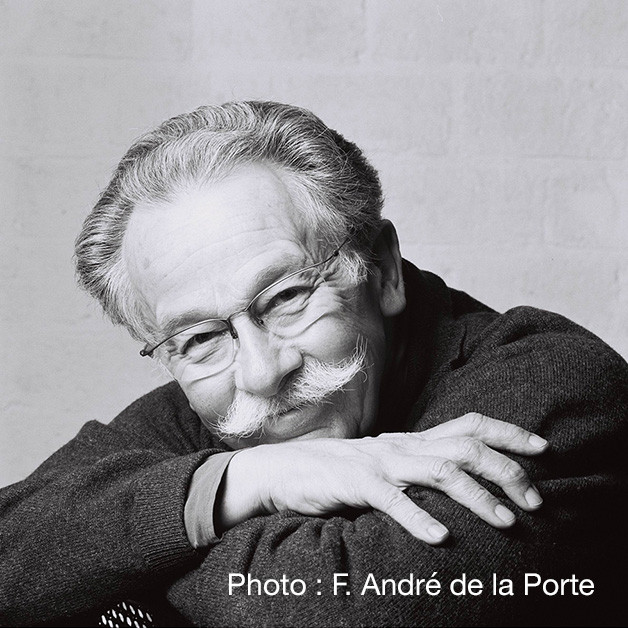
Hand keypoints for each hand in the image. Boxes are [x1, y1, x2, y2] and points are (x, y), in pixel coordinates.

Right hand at [216, 412, 547, 543]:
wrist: (288, 469)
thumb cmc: (342, 471)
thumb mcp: (387, 464)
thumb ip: (419, 466)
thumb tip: (461, 479)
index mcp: (413, 440)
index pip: (470, 424)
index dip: (508, 433)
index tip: (542, 448)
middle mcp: (403, 446)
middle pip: (466, 447)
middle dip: (507, 470)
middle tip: (534, 500)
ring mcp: (381, 463)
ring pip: (440, 471)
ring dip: (477, 496)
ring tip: (506, 521)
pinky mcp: (356, 483)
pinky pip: (393, 500)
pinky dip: (418, 517)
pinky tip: (439, 538)